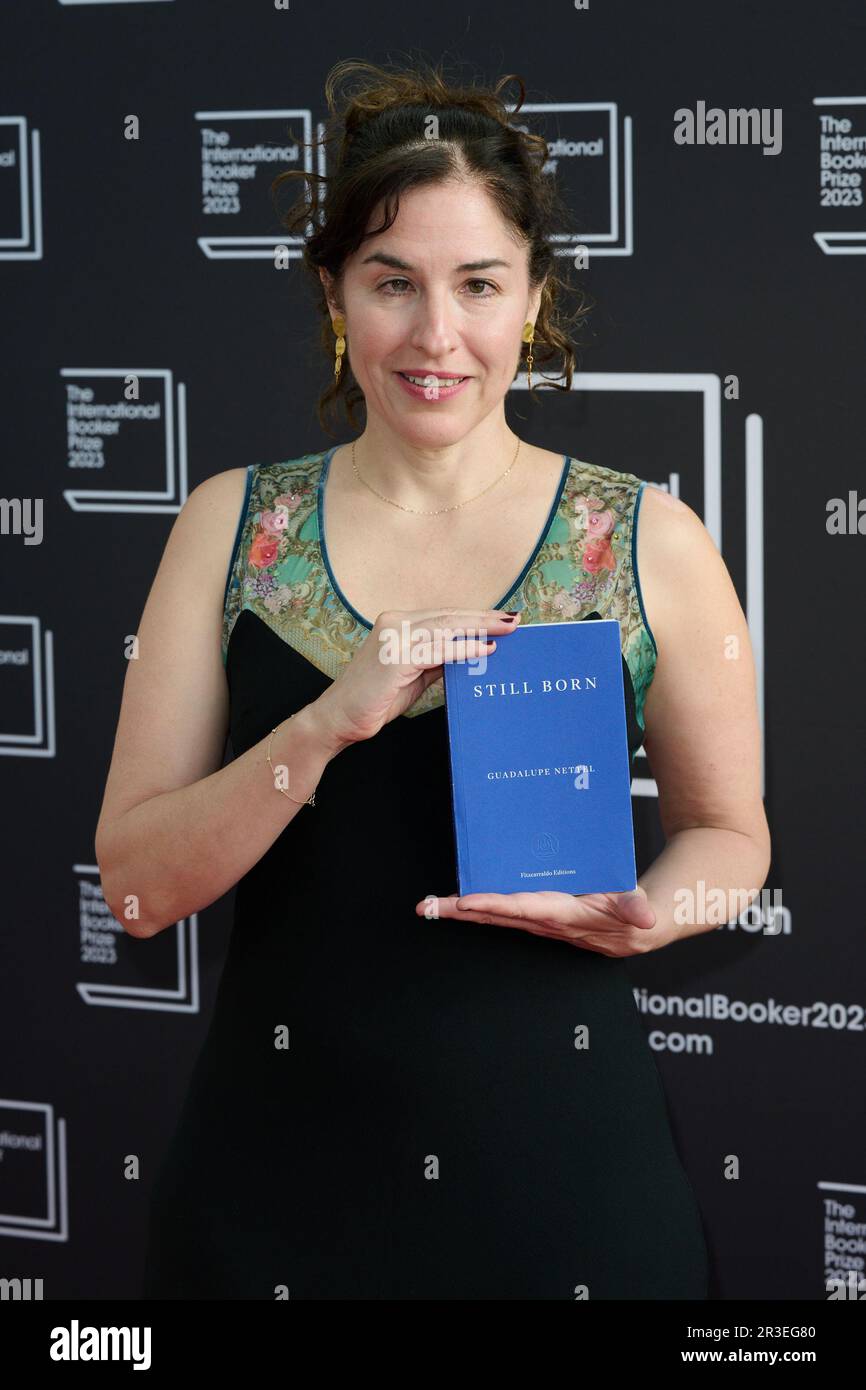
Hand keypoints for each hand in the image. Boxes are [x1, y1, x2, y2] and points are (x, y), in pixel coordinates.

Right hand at [311, 606, 521, 749]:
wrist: (340, 719)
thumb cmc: (375, 699)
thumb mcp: (414, 674)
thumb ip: (437, 660)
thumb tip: (470, 651)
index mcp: (397, 622)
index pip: (444, 615)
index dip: (474, 616)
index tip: (502, 618)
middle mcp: (394, 623)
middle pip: (449, 616)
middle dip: (484, 618)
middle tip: (515, 619)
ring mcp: (394, 638)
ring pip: (446, 627)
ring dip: (480, 629)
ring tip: (507, 630)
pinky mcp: (395, 657)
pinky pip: (438, 651)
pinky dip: (464, 650)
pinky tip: (486, 651)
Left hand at [415, 884, 658, 957]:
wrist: (634, 929)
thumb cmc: (631, 913)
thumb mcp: (637, 908)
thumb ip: (636, 911)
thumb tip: (644, 918)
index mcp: (563, 914)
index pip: (522, 909)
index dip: (493, 905)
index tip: (466, 901)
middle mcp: (543, 920)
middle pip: (494, 915)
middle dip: (458, 912)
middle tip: (425, 906)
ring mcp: (536, 920)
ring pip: (492, 916)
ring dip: (459, 912)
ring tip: (428, 905)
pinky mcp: (536, 916)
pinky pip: (501, 913)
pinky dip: (477, 908)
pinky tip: (457, 902)